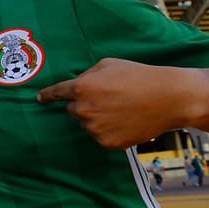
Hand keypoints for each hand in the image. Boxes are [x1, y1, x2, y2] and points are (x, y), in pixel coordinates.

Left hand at [37, 58, 195, 148]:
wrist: (168, 98)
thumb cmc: (139, 76)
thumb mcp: (109, 64)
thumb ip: (87, 75)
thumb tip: (77, 85)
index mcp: (82, 88)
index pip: (56, 93)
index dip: (47, 95)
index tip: (39, 99)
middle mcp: (84, 110)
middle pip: (73, 110)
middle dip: (84, 104)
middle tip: (109, 98)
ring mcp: (95, 129)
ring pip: (87, 124)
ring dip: (97, 118)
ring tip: (122, 108)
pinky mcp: (108, 143)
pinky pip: (100, 136)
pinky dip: (109, 130)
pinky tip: (126, 120)